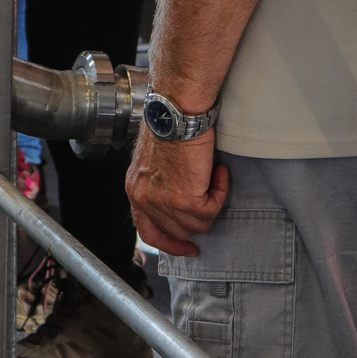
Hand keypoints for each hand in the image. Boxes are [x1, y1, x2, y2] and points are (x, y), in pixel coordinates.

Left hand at [126, 127, 228, 257]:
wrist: (177, 111)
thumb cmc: (169, 122)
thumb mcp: (153, 159)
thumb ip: (159, 182)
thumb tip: (178, 194)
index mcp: (136, 190)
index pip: (148, 230)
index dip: (168, 242)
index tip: (186, 246)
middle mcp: (145, 200)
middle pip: (175, 232)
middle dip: (195, 225)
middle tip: (210, 212)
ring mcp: (165, 204)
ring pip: (197, 225)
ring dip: (211, 202)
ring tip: (214, 175)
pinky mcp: (186, 201)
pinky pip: (211, 210)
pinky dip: (220, 192)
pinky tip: (219, 172)